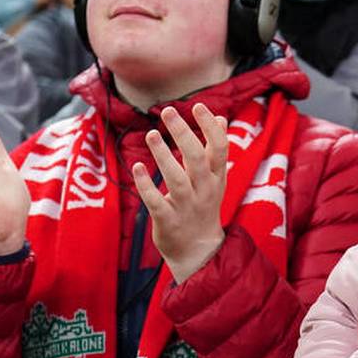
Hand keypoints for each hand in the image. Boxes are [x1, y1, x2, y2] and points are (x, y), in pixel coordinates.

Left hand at [132, 105, 227, 282]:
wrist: (199, 252)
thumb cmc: (204, 207)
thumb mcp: (215, 179)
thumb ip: (215, 150)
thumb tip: (220, 118)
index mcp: (217, 178)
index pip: (220, 148)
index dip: (210, 126)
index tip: (198, 105)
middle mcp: (205, 190)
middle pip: (197, 158)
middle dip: (183, 133)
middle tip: (167, 111)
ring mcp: (187, 207)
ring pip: (177, 179)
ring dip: (163, 156)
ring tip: (151, 134)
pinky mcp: (168, 221)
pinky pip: (157, 202)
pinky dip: (146, 185)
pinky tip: (137, 168)